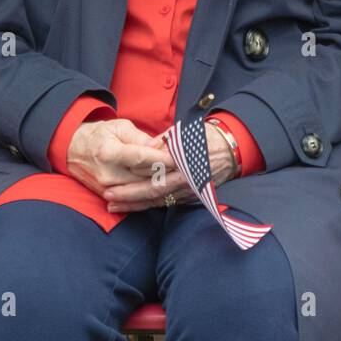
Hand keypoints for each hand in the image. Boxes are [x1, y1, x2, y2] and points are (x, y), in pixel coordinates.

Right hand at [63, 119, 181, 207]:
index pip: (142, 159)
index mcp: (109, 153)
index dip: (163, 158)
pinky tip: (164, 187)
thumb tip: (161, 145)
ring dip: (161, 183)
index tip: (182, 157)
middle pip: (145, 177)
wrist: (72, 148)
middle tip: (186, 165)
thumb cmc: (99, 134)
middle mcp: (107, 173)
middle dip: (167, 172)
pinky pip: (133, 198)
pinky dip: (150, 192)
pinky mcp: (106, 196)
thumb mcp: (120, 127)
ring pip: (142, 189)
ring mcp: (106, 188)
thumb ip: (142, 138)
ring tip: (179, 176)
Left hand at [101, 119, 239, 212]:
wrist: (232, 151)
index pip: (153, 173)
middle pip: (152, 191)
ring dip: (135, 205)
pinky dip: (150, 206)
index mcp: (183, 162)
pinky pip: (167, 204)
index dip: (132, 179)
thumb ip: (164, 141)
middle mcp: (186, 179)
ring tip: (114, 206)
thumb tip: (146, 147)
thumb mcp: (186, 134)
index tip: (113, 181)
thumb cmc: (206, 138)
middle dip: (128, 196)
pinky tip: (135, 206)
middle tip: (108, 197)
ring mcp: (189, 191)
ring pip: (158, 201)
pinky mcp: (192, 197)